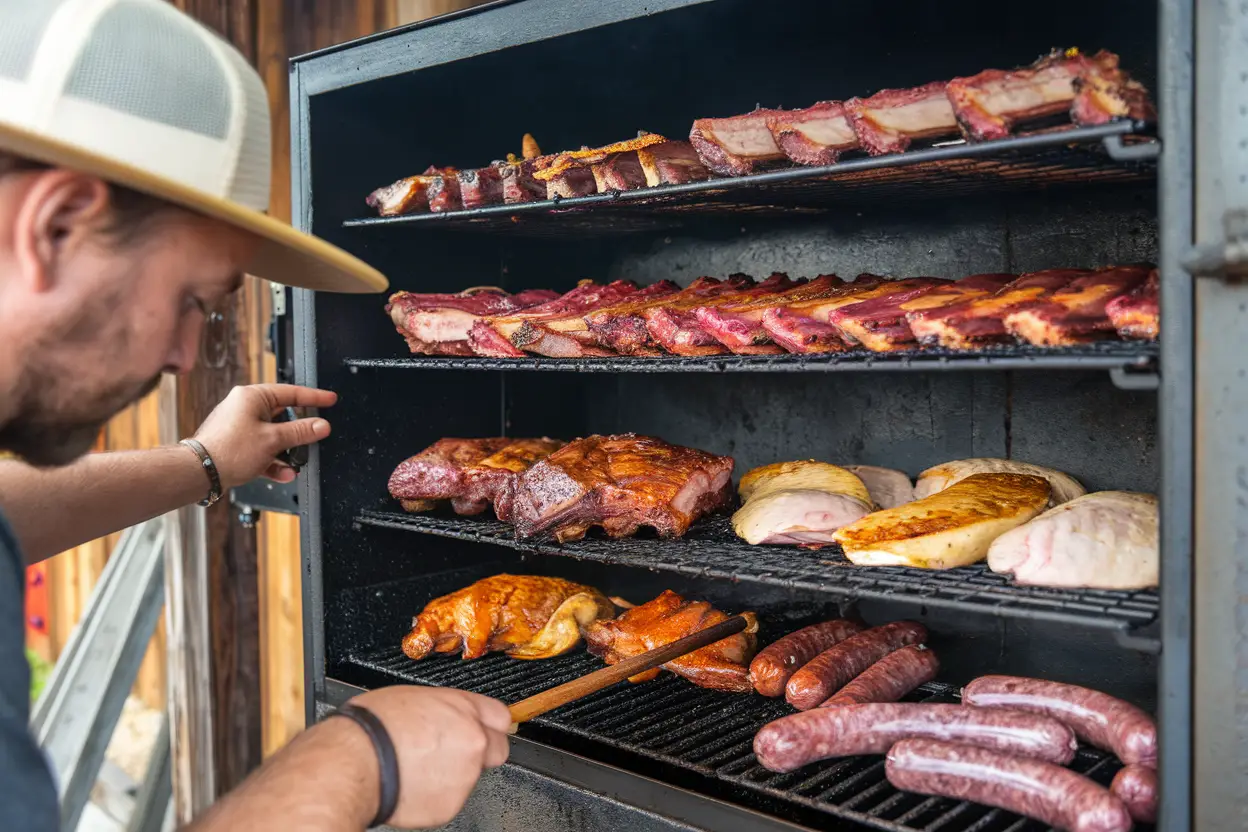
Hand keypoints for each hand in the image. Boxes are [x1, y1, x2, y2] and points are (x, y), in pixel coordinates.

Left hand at [193, 384, 337, 488]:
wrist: (200, 472)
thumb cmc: (227, 450)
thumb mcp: (273, 439)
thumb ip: (301, 431)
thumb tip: (321, 425)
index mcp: (252, 397)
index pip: (291, 392)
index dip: (314, 397)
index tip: (329, 400)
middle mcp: (244, 407)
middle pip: (283, 415)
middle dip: (298, 432)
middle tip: (314, 437)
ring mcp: (239, 426)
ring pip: (273, 435)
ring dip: (287, 450)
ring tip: (296, 462)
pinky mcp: (236, 444)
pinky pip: (262, 449)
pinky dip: (273, 460)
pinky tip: (283, 472)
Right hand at [345, 686, 510, 828]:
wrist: (355, 762)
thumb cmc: (373, 726)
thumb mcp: (412, 696)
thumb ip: (443, 709)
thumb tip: (443, 717)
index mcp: (463, 709)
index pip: (499, 716)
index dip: (487, 724)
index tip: (482, 730)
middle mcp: (472, 741)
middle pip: (497, 749)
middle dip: (480, 753)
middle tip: (451, 754)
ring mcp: (464, 775)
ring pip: (469, 777)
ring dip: (451, 775)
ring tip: (416, 768)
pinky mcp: (450, 805)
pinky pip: (448, 800)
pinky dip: (433, 797)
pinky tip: (411, 785)